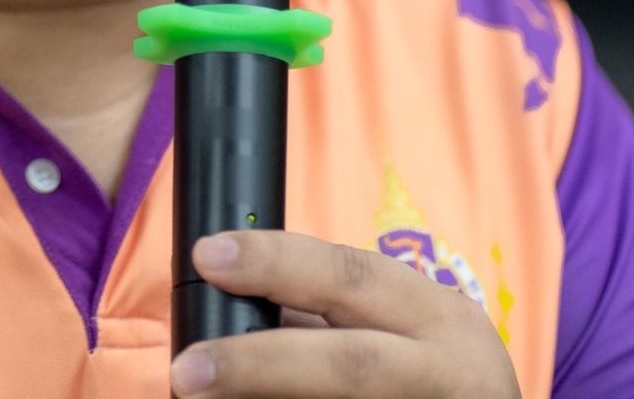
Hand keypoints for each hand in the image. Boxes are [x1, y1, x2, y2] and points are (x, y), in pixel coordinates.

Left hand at [170, 232, 522, 398]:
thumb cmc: (436, 378)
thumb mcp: (407, 331)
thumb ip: (332, 316)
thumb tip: (234, 302)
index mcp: (436, 316)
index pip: (351, 273)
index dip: (276, 262)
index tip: (208, 255)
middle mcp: (447, 370)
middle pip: (349, 364)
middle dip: (260, 364)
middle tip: (186, 371)